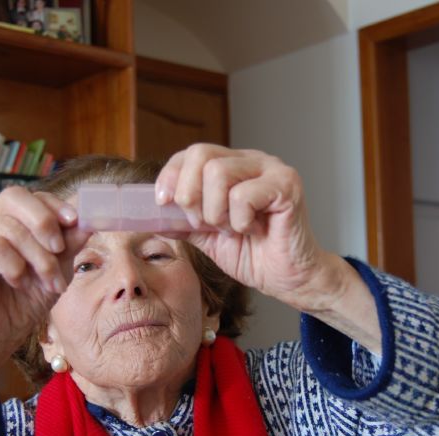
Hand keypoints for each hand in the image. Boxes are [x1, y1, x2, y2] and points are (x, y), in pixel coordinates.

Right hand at [0, 187, 88, 416]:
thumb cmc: (23, 301)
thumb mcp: (57, 267)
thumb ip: (70, 240)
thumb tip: (90, 216)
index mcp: (7, 216)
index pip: (33, 196)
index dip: (56, 206)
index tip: (75, 221)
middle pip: (15, 197)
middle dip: (44, 224)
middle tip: (59, 250)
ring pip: (9, 228)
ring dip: (37, 258)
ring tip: (46, 283)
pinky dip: (12, 265)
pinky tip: (16, 281)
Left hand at [155, 144, 338, 311]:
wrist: (288, 279)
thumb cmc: (254, 255)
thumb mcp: (206, 237)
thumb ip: (182, 221)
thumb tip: (150, 214)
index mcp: (233, 166)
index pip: (191, 152)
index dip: (171, 175)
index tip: (163, 203)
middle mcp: (252, 160)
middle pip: (200, 155)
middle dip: (190, 196)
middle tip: (205, 224)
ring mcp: (272, 170)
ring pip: (218, 173)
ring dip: (215, 213)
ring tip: (231, 230)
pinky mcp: (287, 186)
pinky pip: (243, 195)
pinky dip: (239, 221)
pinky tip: (253, 231)